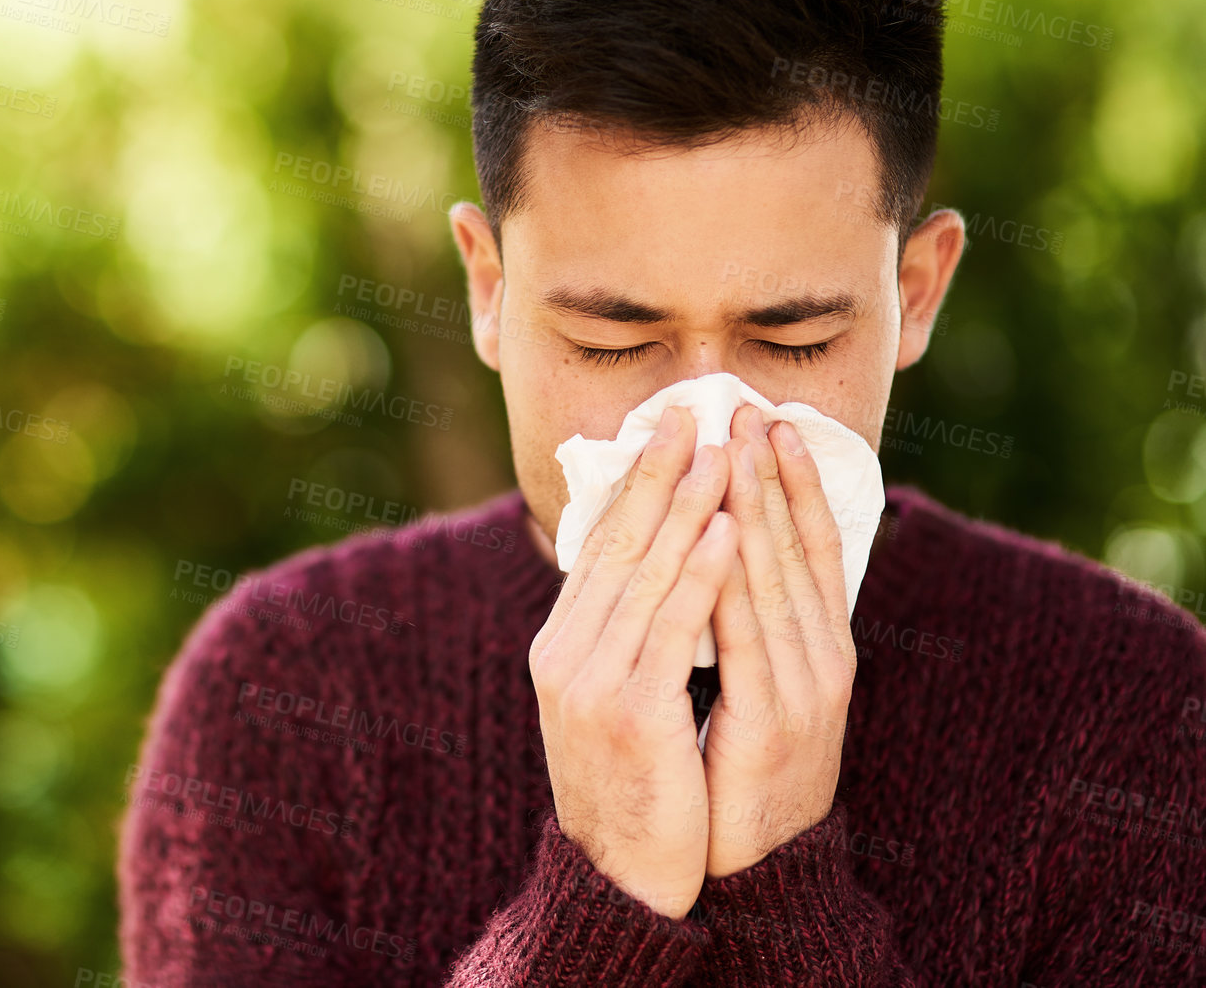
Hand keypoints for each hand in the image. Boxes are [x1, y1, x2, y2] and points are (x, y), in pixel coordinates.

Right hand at [530, 404, 738, 918]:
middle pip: (618, 547)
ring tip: (720, 453)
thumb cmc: (637, 784)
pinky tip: (727, 531)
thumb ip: (625, 634)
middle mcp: (565, 656)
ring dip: (687, 507)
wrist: (624, 878)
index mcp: (561, 646)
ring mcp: (591, 685)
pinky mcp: (630, 715)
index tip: (668, 429)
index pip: (602, 548)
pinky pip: (672, 630)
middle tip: (692, 411)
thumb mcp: (615, 697)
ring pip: (646, 577)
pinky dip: (701, 574)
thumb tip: (651, 567)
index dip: (637, 484)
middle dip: (659, 474)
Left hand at [702, 405, 854, 878]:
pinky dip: (734, 579)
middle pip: (799, 548)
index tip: (776, 421)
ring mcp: (803, 688)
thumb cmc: (744, 770)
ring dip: (757, 507)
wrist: (759, 867)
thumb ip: (749, 626)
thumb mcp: (758, 686)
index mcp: (820, 647)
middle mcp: (822, 657)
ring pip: (776, 578)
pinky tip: (720, 533)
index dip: (798, 482)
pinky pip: (747, 635)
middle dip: (774, 474)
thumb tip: (728, 556)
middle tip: (753, 407)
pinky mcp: (772, 719)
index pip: (815, 546)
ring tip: (736, 446)